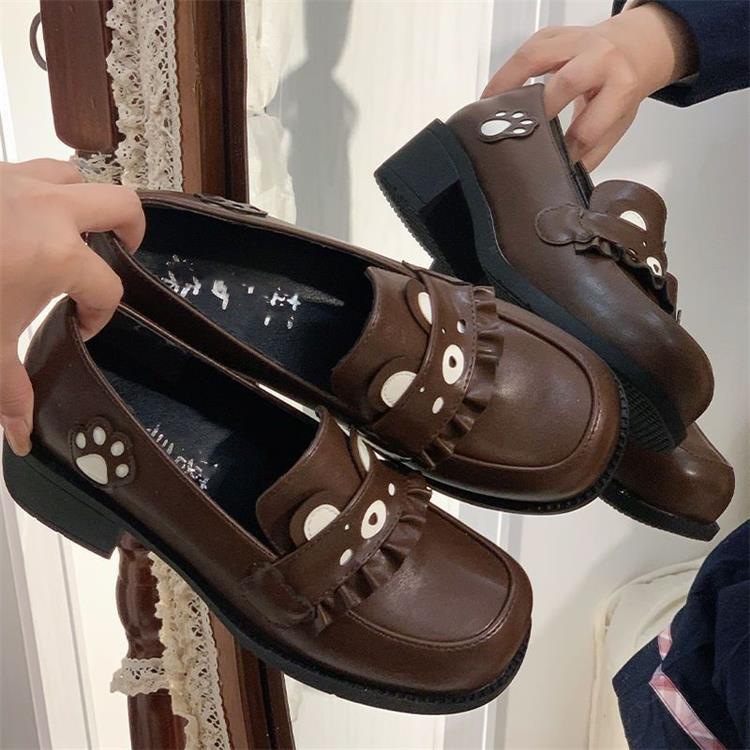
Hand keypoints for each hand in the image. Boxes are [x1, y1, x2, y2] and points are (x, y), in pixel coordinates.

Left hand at [0, 159, 144, 455]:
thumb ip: (9, 389)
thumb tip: (21, 437)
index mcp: (60, 256)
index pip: (108, 288)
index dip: (100, 315)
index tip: (79, 327)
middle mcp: (51, 210)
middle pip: (123, 206)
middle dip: (133, 233)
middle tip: (119, 257)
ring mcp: (18, 182)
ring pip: (78, 177)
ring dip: (85, 203)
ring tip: (71, 232)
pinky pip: (32, 171)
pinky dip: (41, 193)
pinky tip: (19, 221)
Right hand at [484, 4, 696, 168]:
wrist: (629, 48)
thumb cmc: (620, 87)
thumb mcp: (618, 123)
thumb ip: (594, 152)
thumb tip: (565, 176)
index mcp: (621, 85)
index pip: (590, 125)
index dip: (568, 149)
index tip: (551, 163)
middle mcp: (600, 58)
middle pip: (566, 83)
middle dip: (537, 113)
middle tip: (514, 139)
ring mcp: (574, 41)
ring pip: (535, 57)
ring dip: (506, 87)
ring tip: (489, 115)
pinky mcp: (552, 34)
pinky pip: (522, 52)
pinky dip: (503, 76)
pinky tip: (492, 97)